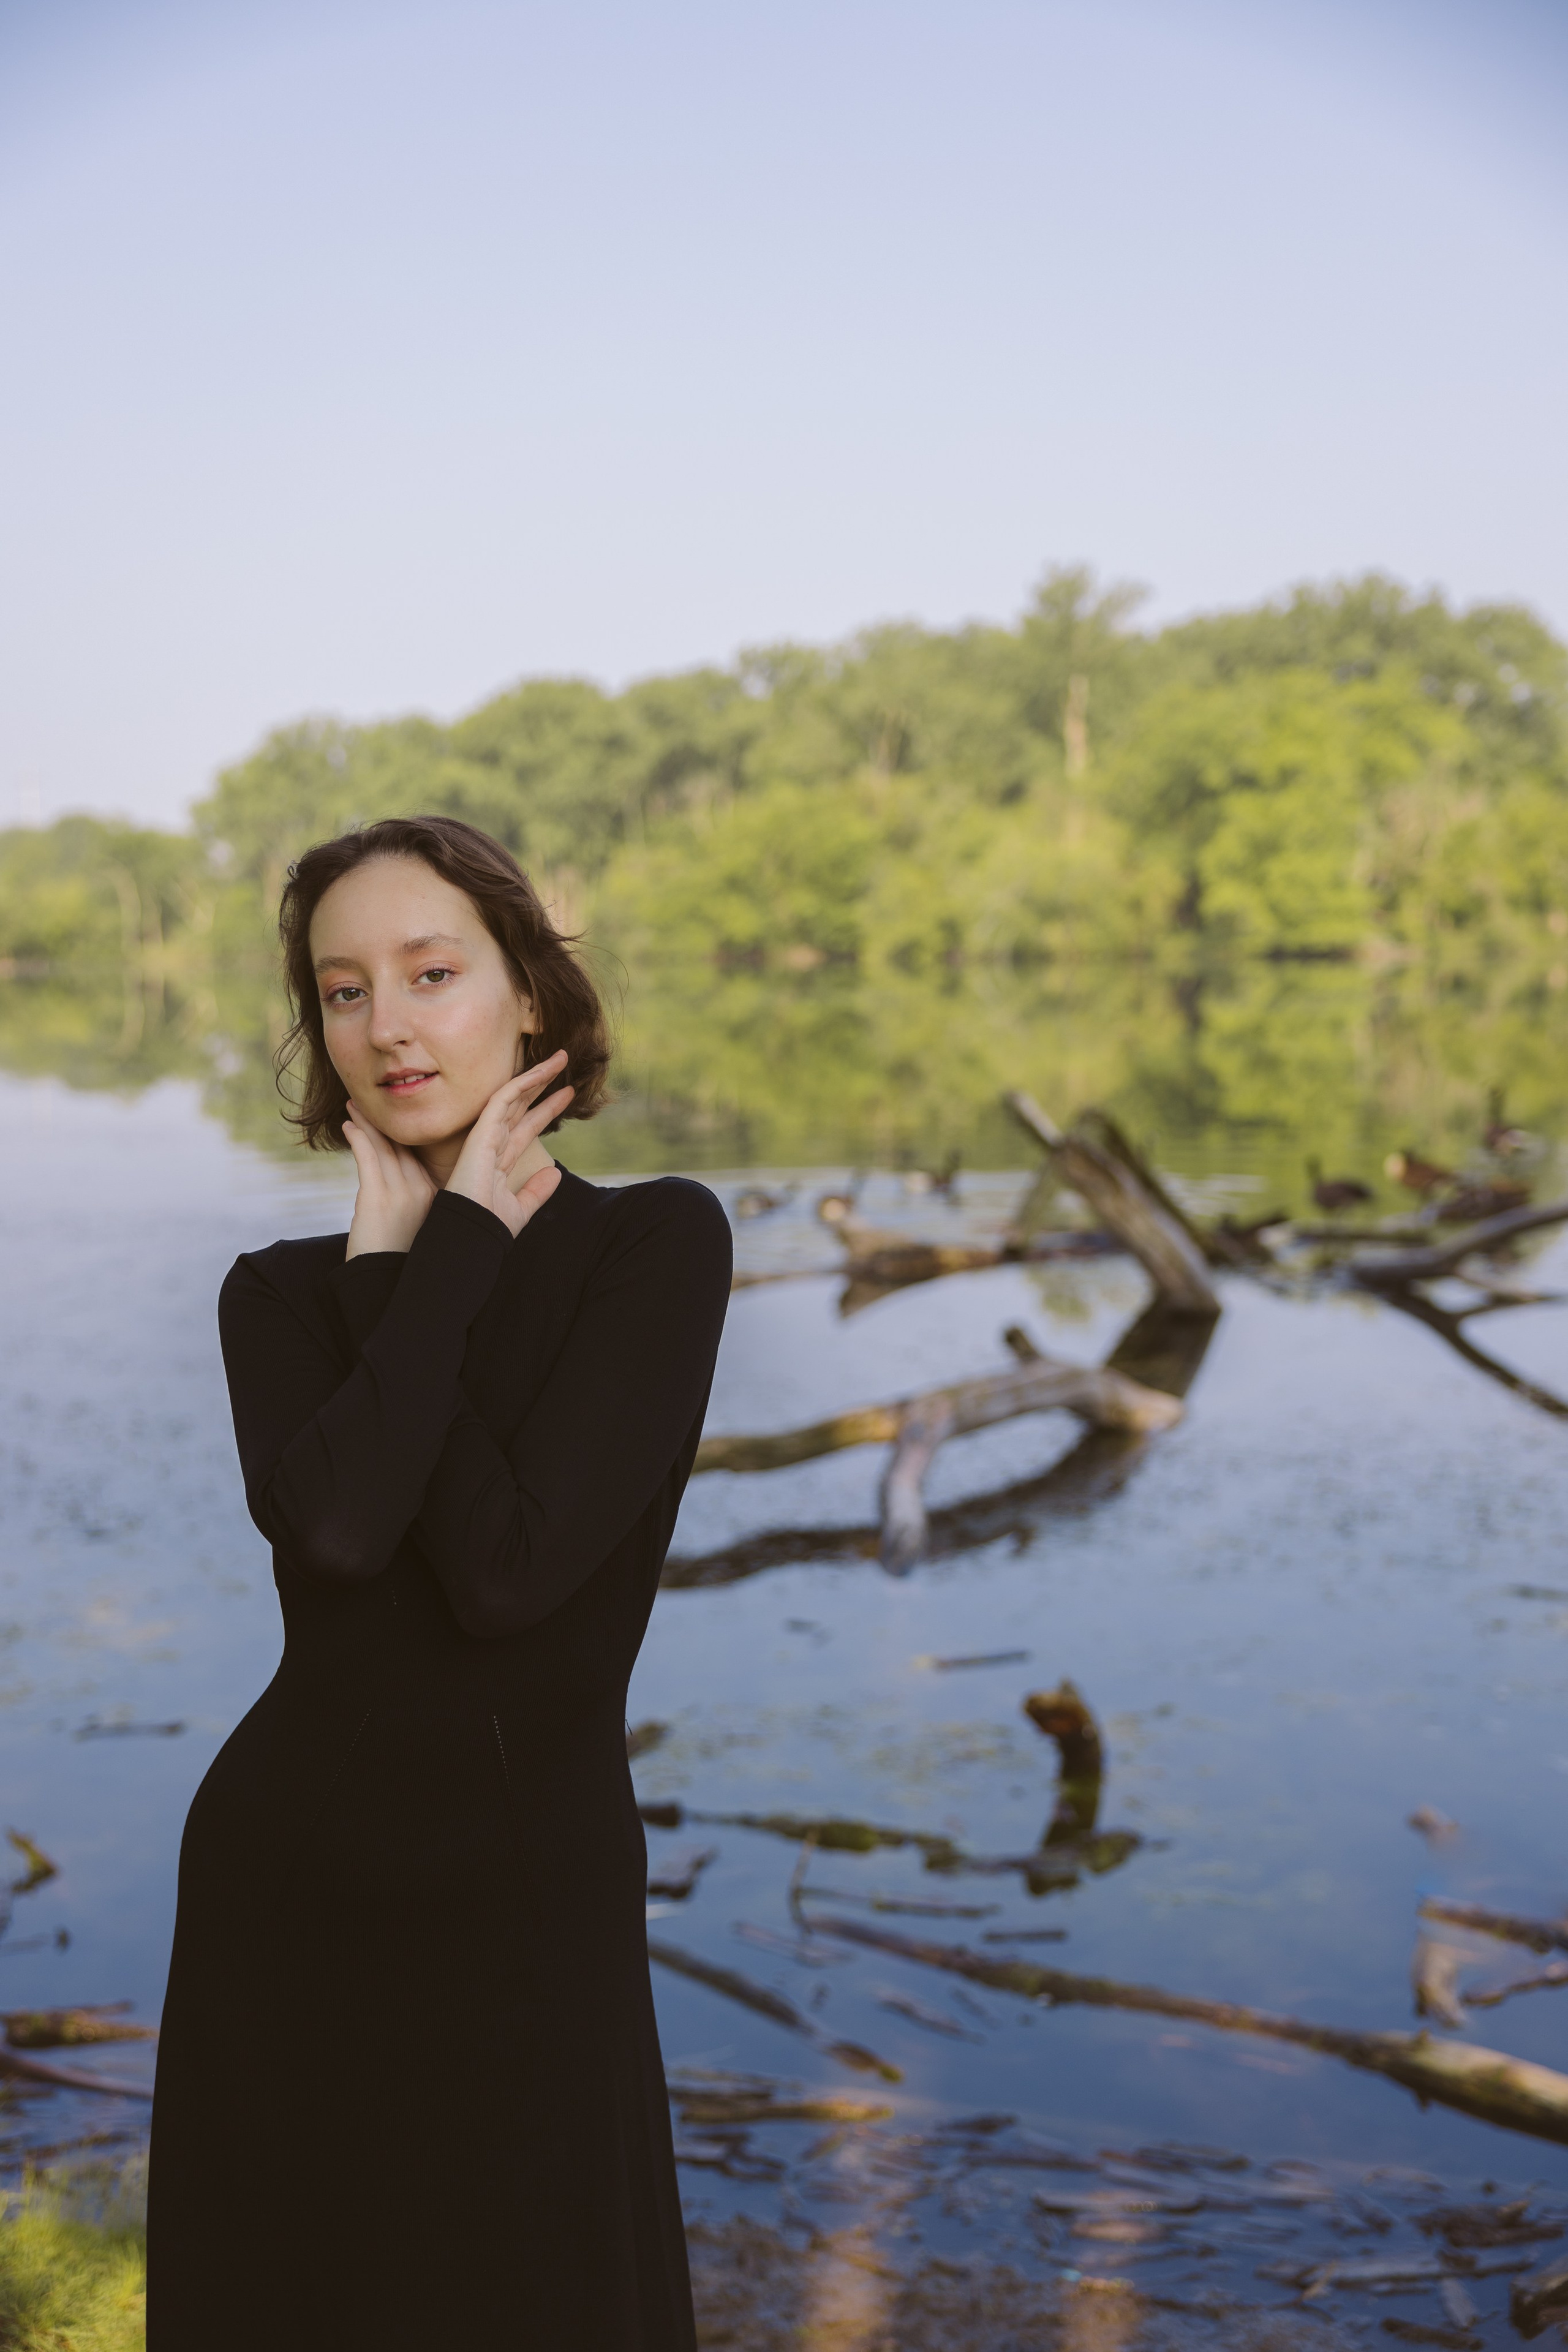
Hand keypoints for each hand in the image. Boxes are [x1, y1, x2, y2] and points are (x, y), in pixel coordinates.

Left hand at [342, 1105, 438, 1257]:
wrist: (385, 1287)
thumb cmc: (397, 1260)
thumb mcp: (414, 1227)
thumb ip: (410, 1202)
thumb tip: (396, 1189)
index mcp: (433, 1196)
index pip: (415, 1155)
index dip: (400, 1134)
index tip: (389, 1119)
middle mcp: (421, 1190)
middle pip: (399, 1145)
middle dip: (382, 1122)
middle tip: (367, 1103)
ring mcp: (401, 1193)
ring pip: (382, 1147)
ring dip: (366, 1123)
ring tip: (353, 1106)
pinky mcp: (377, 1197)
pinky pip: (367, 1158)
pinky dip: (357, 1138)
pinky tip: (349, 1125)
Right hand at [444, 1053, 575, 1239]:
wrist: (472, 1237)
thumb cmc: (489, 1227)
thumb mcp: (520, 1208)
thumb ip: (537, 1191)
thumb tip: (555, 1173)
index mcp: (500, 1160)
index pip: (526, 1126)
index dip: (546, 1108)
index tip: (567, 1093)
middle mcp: (493, 1144)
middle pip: (521, 1105)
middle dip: (542, 1084)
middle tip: (563, 1063)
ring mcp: (485, 1136)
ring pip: (513, 1097)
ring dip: (537, 1076)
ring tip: (561, 1059)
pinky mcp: (481, 1133)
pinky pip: (502, 1100)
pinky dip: (521, 1084)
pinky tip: (540, 1072)